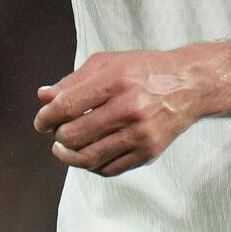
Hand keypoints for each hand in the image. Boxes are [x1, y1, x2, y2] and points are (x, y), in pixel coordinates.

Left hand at [33, 49, 208, 176]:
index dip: (46, 117)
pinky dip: (91, 166)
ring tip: (63, 149)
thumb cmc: (144, 70)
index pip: (67, 106)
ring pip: (89, 158)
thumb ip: (74, 80)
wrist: (189, 85)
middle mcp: (128, 108)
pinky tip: (87, 155)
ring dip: (68, 156)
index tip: (42, 121)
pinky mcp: (148, 152)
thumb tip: (43, 97)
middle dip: (58, 136)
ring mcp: (140, 134)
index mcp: (116, 80)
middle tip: (56, 133)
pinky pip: (109, 169)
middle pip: (75, 135)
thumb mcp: (108, 63)